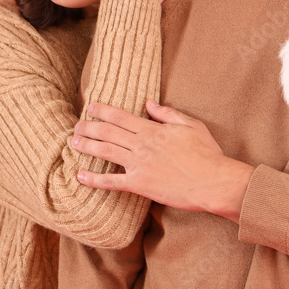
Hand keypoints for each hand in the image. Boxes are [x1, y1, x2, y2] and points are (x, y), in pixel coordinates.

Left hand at [72, 101, 253, 221]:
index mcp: (153, 129)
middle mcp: (142, 145)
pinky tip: (80, 176)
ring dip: (87, 146)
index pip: (121, 116)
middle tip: (77, 125)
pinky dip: (94, 179)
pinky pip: (112, 181)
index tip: (91, 107)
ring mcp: (139, 165)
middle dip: (89, 127)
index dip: (103, 111)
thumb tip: (149, 103)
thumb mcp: (191, 125)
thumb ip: (168, 113)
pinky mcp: (140, 185)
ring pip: (105, 152)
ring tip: (74, 143)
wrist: (214, 181)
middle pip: (108, 132)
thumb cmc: (207, 153)